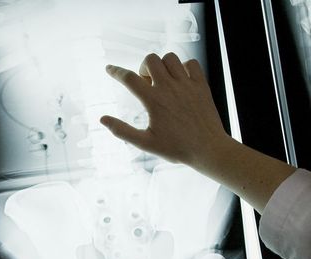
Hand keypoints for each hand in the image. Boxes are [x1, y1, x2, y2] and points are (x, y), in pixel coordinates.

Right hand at [100, 53, 232, 170]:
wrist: (208, 149)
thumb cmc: (177, 148)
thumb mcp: (146, 143)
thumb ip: (122, 131)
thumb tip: (102, 119)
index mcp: (154, 101)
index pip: (129, 78)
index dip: (116, 72)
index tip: (109, 69)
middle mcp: (169, 88)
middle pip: (150, 60)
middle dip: (143, 67)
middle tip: (146, 83)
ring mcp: (187, 85)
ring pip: (170, 58)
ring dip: (163, 66)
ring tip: (163, 81)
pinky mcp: (201, 86)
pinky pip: (191, 63)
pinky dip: (184, 67)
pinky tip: (181, 81)